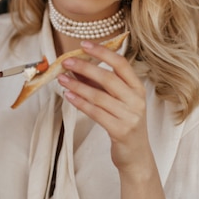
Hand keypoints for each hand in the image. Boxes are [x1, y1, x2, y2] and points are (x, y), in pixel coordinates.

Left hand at [57, 40, 150, 172]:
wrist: (136, 155)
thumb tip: (76, 66)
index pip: (121, 64)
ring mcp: (130, 116)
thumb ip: (100, 84)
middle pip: (108, 78)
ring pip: (99, 96)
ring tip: (61, 78)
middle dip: (85, 67)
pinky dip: (80, 102)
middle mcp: (136, 100)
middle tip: (66, 61)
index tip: (84, 44)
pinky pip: (95, 113)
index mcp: (138, 88)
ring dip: (77, 85)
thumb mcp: (117, 101)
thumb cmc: (124, 123)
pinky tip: (68, 95)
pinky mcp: (120, 130)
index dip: (102, 52)